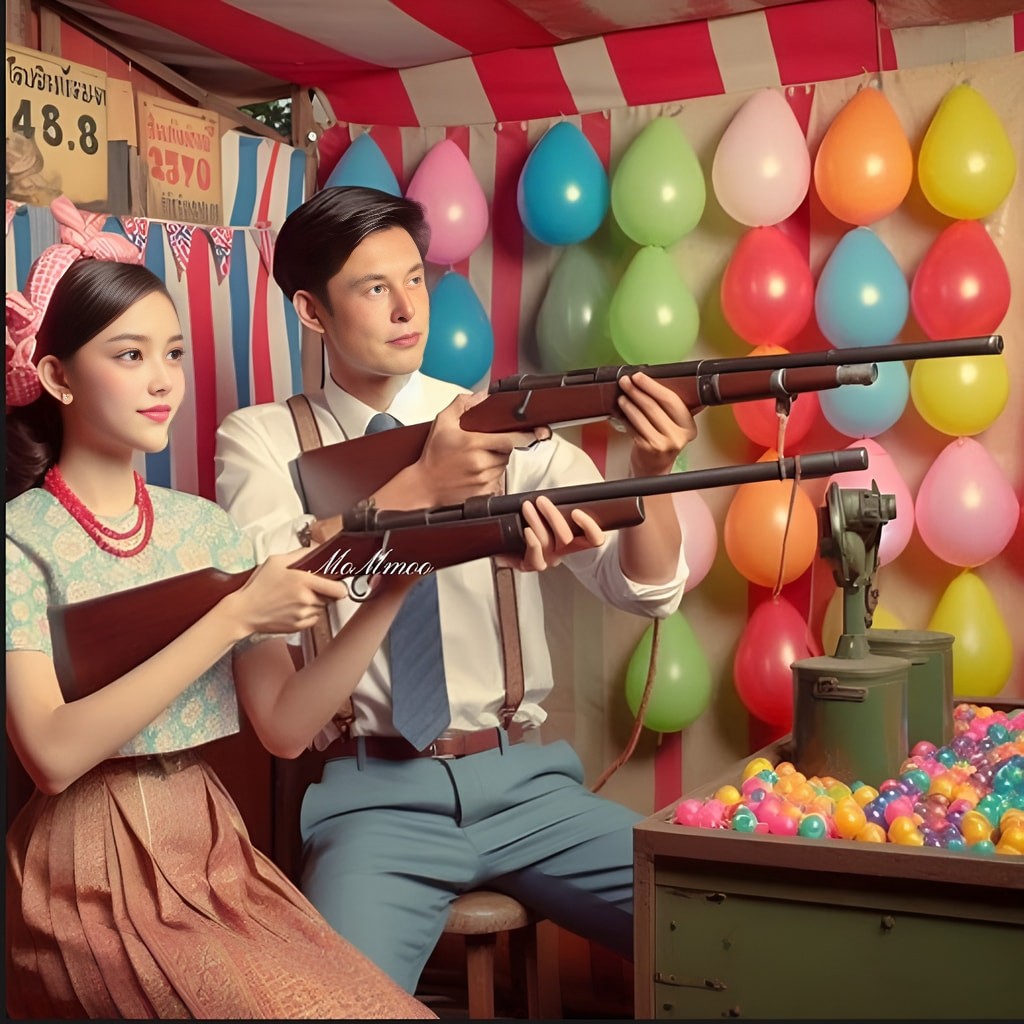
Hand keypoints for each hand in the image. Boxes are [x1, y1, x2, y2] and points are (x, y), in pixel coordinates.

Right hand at [229, 549, 347, 635]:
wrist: (244, 611)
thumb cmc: (258, 585)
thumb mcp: (277, 561)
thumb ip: (302, 554)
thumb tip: (319, 549)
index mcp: (303, 580)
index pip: (338, 589)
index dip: (339, 586)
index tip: (336, 583)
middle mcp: (306, 599)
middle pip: (331, 597)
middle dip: (324, 591)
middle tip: (309, 587)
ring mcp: (303, 614)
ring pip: (322, 607)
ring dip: (315, 602)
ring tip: (296, 597)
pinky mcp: (299, 626)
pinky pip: (314, 618)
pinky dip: (308, 613)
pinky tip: (293, 607)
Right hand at [416, 392, 551, 504]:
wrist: (424, 486)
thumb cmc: (433, 455)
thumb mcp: (442, 422)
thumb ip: (462, 404)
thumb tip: (483, 396)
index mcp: (472, 442)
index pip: (510, 438)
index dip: (522, 435)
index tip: (532, 431)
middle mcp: (480, 462)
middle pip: (509, 451)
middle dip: (503, 446)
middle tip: (486, 445)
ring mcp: (483, 479)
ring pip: (504, 465)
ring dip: (497, 460)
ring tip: (477, 459)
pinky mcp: (484, 492)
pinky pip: (498, 481)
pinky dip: (492, 475)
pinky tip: (475, 472)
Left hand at [496, 496, 605, 572]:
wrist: (509, 539)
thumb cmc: (533, 519)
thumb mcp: (551, 504)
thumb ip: (562, 495)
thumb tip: (568, 470)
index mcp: (576, 538)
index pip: (595, 539)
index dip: (589, 527)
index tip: (575, 512)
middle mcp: (564, 551)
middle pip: (566, 538)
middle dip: (552, 516)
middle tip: (541, 501)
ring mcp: (548, 559)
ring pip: (548, 544)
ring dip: (536, 522)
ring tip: (527, 508)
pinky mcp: (531, 565)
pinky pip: (536, 560)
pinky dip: (531, 544)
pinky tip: (527, 531)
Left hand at [616, 373, 697, 477]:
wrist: (653, 469)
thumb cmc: (662, 445)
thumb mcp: (673, 427)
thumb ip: (671, 408)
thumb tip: (656, 381)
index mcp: (688, 426)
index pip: (672, 400)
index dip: (654, 386)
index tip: (640, 377)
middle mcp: (679, 436)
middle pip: (655, 406)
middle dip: (637, 390)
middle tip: (626, 382)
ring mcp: (663, 443)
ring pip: (641, 415)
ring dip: (628, 403)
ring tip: (621, 396)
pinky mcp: (648, 448)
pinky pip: (632, 427)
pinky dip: (623, 417)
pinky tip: (618, 411)